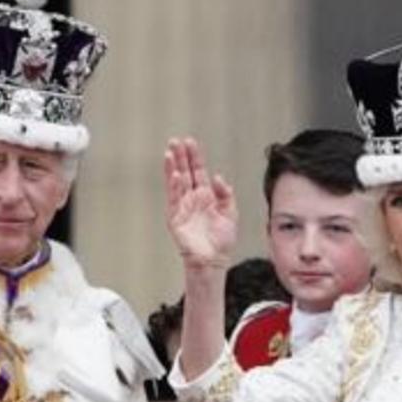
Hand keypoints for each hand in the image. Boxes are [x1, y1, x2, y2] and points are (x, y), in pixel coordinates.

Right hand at [163, 137, 237, 269]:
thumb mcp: (230, 213)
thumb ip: (225, 194)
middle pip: (185, 172)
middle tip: (175, 141)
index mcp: (206, 195)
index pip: (199, 171)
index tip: (190, 142)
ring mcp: (183, 207)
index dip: (195, 157)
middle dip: (181, 157)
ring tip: (170, 152)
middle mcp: (193, 198)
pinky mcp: (175, 218)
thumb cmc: (222, 240)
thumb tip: (218, 177)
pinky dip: (174, 186)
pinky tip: (174, 174)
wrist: (213, 259)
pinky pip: (174, 199)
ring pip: (176, 183)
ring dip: (173, 167)